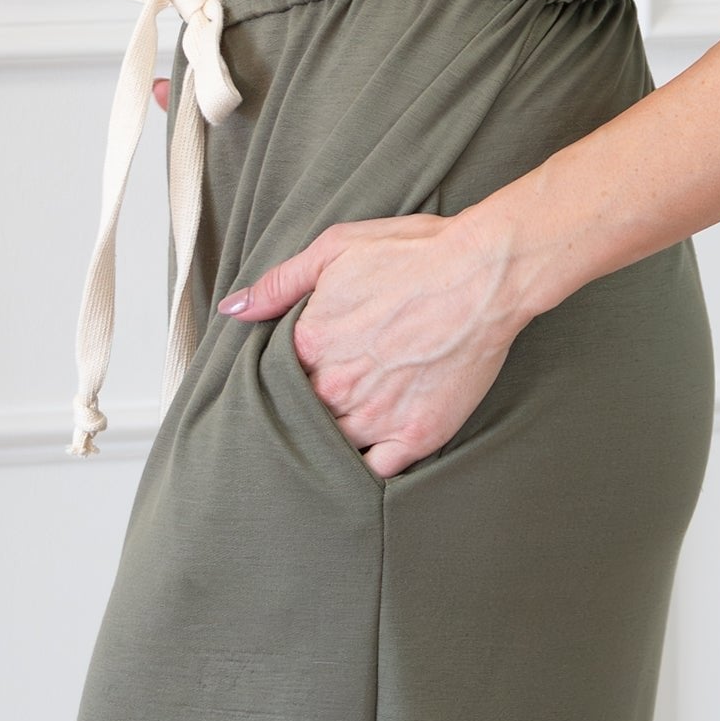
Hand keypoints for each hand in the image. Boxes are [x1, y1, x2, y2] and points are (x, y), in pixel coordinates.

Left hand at [214, 213, 529, 477]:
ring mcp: (375, 416)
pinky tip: (373, 452)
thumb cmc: (416, 253)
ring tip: (352, 422)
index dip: (290, 375)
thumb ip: (279, 283)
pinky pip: (376, 472)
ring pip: (335, 446)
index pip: (275, 378)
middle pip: (304, 415)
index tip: (307, 369)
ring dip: (335, 440)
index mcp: (309, 343)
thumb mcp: (337, 248)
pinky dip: (369, 467)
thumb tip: (234, 309)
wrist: (485, 273)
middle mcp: (336, 386)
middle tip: (334, 393)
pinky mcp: (415, 435)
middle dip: (311, 408)